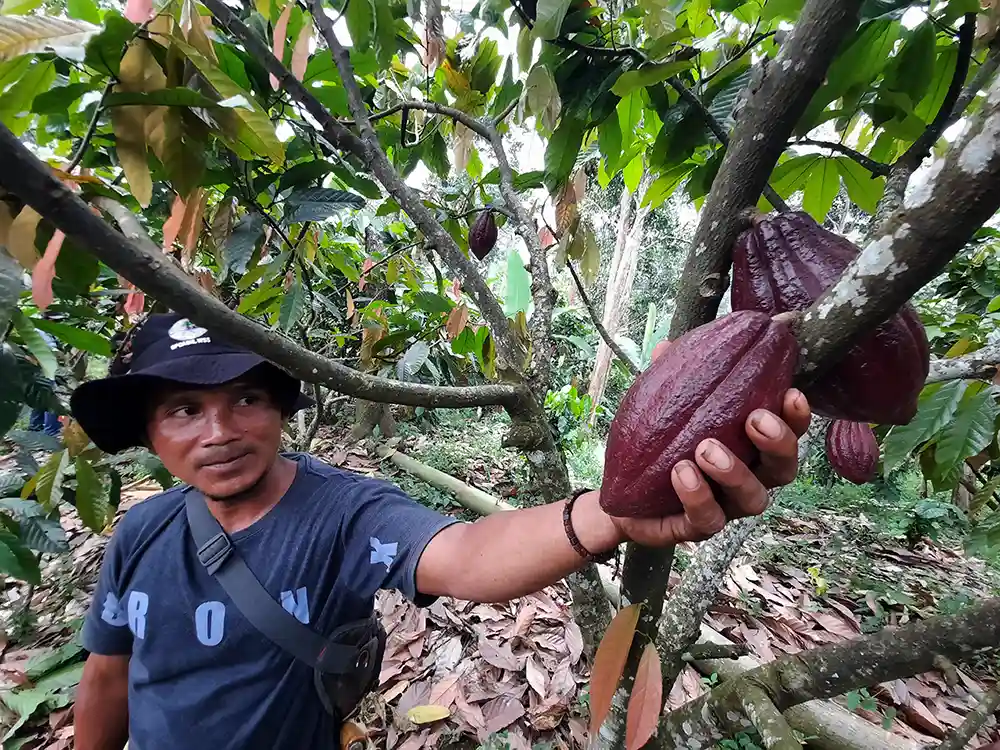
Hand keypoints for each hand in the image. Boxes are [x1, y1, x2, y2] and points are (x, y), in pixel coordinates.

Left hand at [606, 338, 811, 546]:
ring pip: (752, 497)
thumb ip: (671, 377)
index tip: (791, 392)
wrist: (624, 494)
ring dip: (733, 470)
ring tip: (706, 448)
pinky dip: (697, 494)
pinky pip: (707, 518)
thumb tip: (668, 344)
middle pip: (783, 468)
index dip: (796, 416)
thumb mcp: (663, 406)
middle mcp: (749, 478)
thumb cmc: (658, 446)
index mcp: (751, 447)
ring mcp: (728, 507)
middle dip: (777, 442)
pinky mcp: (700, 527)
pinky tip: (681, 472)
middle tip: (754, 419)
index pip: (787, 431)